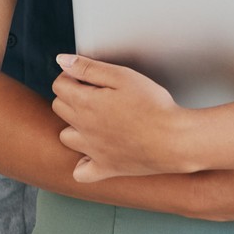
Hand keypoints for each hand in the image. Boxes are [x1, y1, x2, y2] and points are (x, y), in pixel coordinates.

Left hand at [51, 53, 190, 180]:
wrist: (174, 139)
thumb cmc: (153, 105)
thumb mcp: (122, 76)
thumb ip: (89, 68)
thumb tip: (62, 61)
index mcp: (85, 103)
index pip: (59, 86)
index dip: (72, 76)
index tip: (89, 77)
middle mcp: (83, 128)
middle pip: (60, 108)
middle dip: (72, 97)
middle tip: (96, 94)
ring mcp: (92, 151)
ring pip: (66, 137)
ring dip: (74, 126)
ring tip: (96, 120)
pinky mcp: (105, 168)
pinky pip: (80, 172)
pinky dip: (83, 163)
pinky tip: (94, 153)